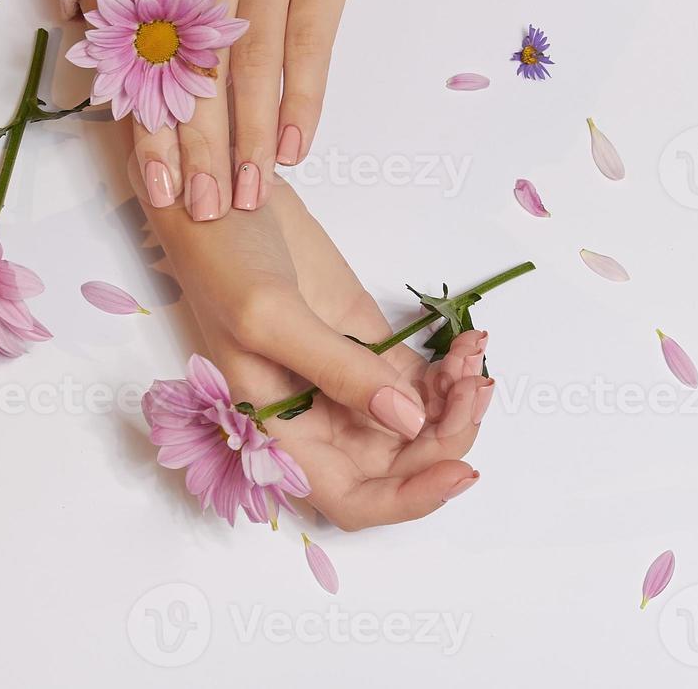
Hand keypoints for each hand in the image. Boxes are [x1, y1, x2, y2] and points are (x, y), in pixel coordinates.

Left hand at [128, 0, 474, 220]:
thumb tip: (183, 65)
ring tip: (251, 198)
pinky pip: (306, 47)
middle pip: (196, 73)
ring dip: (246, 143)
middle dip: (195, 152)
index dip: (153, 129)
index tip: (153, 191)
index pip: (159, 60)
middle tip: (201, 213)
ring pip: (247, 70)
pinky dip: (300, 103)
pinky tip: (294, 148)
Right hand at [138, 167, 494, 529]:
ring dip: (458, 403)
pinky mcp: (371, 345)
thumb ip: (339, 371)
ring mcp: (350, 382)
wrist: (226, 197)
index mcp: (282, 433)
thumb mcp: (271, 317)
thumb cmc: (222, 262)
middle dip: (447, 437)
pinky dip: (454, 369)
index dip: (409, 500)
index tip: (458, 472)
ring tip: (474, 356)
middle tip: (475, 388)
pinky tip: (470, 341)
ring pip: (420, 423)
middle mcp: (320, 420)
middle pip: (400, 465)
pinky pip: (424, 380)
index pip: (353, 499)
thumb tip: (407, 420)